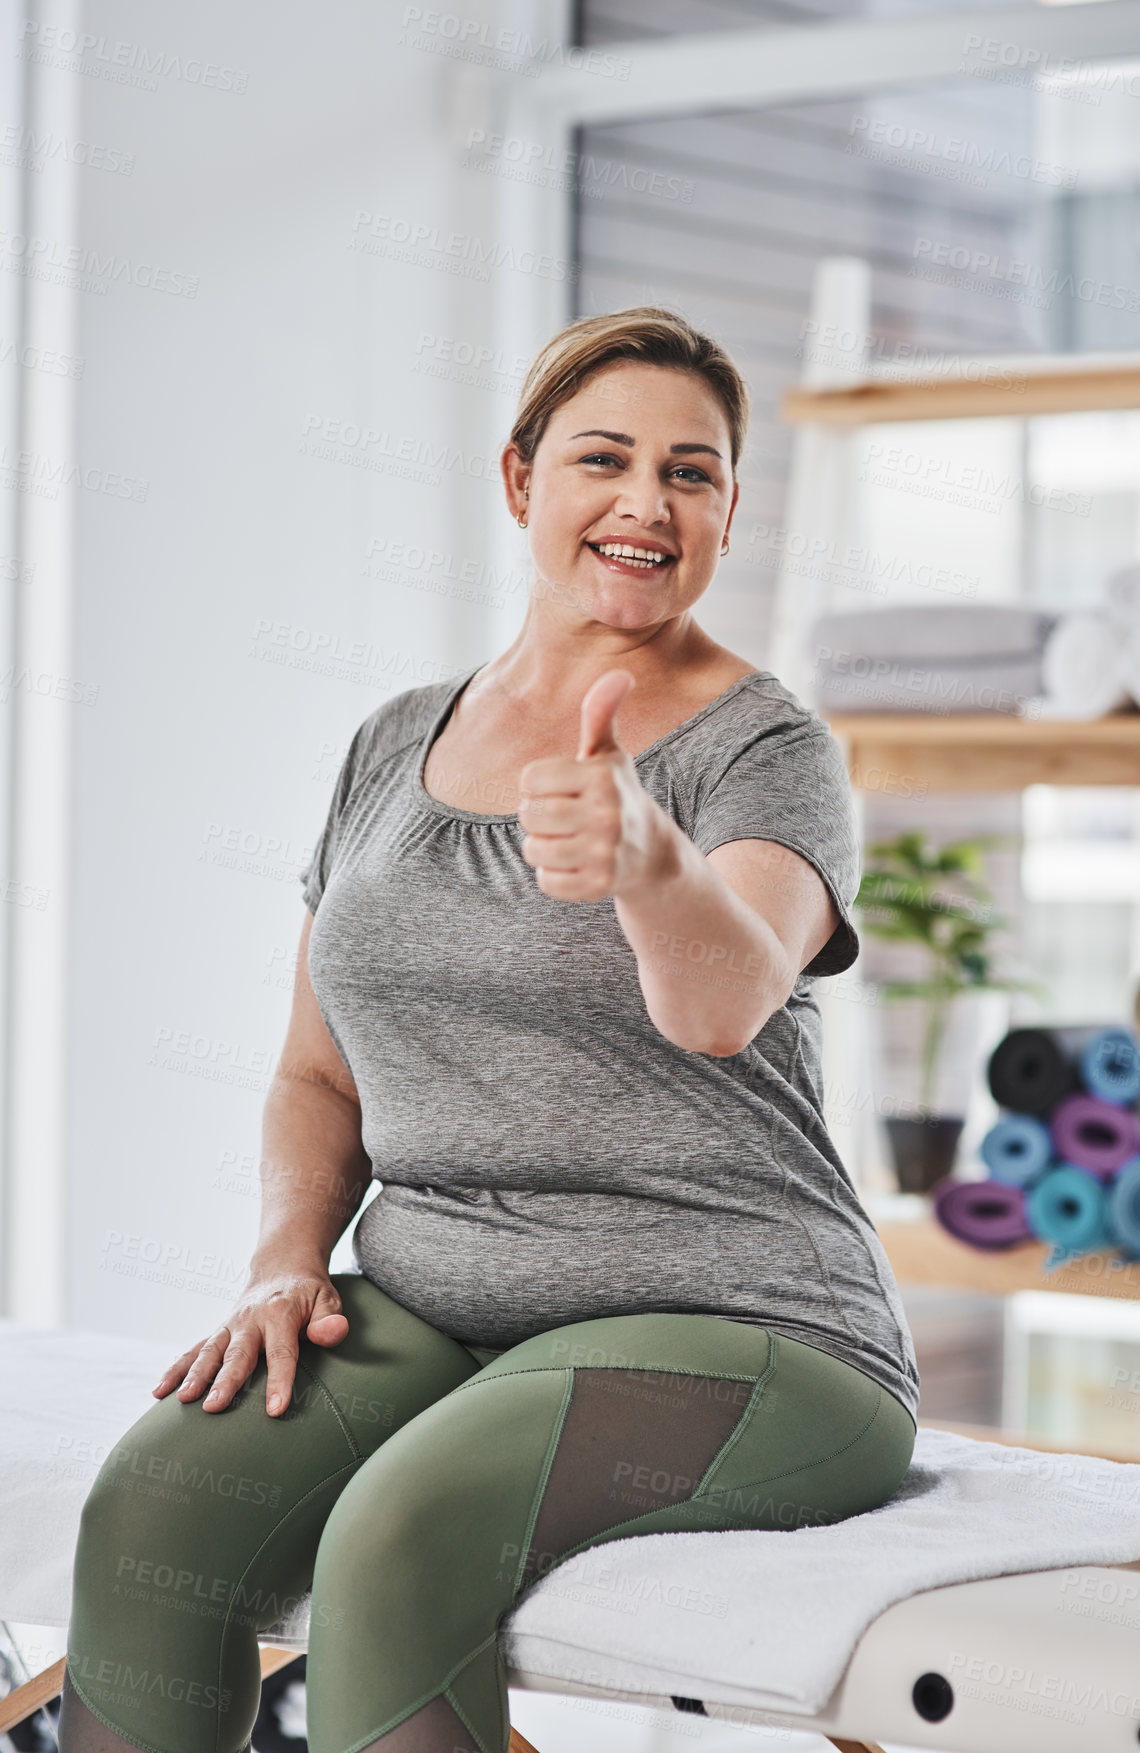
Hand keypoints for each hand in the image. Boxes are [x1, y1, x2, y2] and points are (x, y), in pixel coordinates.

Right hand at [151, 1262, 348, 1416]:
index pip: (282, 1352)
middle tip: (214, 1407)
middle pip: (238, 1354)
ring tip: (183, 1400)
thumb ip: (330, 1319)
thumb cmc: (309, 1292)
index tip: (275, 1409)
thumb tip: (333, 1333)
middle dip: (225, 1381)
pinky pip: (193, 1350)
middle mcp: (249, 1319)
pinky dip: (175, 1369)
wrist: (282, 1267)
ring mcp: (230, 1325)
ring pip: (209, 1351)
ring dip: (195, 1375)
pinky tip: (159, 1391)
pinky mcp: (218, 1332)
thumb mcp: (328, 1300)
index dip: (280, 1381)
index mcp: (280, 1313)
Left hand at [519, 670, 670, 902]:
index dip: (539, 785)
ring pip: (534, 850)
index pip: (529, 779)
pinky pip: (546, 882)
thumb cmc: (616, 794)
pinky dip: (554, 876)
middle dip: (539, 818)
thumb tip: (620, 673)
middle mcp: (607, 814)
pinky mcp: (600, 885)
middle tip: (566, 818)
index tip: (563, 788)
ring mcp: (605, 852)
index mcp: (602, 776)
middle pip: (528, 816)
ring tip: (570, 840)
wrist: (650, 852)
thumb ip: (601, 713)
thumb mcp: (609, 753)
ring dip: (544, 848)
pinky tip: (577, 864)